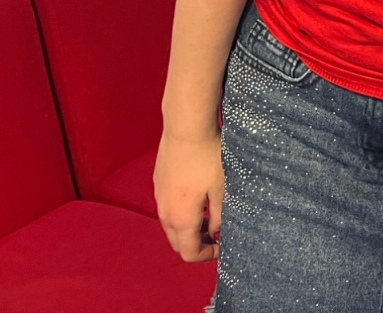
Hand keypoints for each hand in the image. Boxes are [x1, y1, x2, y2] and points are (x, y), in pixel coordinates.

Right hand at [154, 129, 224, 261]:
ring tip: (211, 214)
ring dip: (189, 227)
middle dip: (197, 244)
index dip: (207, 256)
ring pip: (171, 225)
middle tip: (218, 234)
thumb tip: (216, 234)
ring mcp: (159, 197)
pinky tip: (198, 196)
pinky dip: (181, 211)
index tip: (223, 246)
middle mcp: (165, 212)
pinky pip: (168, 207)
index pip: (189, 253)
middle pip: (178, 242)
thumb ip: (219, 217)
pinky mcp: (159, 182)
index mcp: (181, 219)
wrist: (186, 127)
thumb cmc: (207, 156)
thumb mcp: (222, 189)